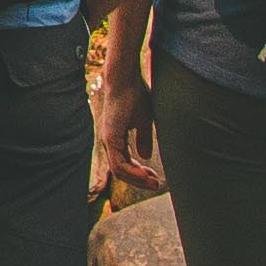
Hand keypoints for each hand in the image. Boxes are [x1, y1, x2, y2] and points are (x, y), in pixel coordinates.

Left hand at [98, 70, 158, 198]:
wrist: (126, 79)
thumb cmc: (135, 95)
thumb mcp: (144, 120)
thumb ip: (144, 137)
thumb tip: (145, 155)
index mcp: (116, 138)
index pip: (125, 164)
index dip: (140, 174)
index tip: (156, 178)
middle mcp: (110, 142)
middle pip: (121, 172)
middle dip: (139, 181)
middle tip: (156, 185)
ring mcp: (108, 141)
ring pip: (119, 171)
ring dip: (137, 180)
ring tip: (154, 183)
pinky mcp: (110, 138)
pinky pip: (118, 164)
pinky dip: (132, 173)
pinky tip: (145, 175)